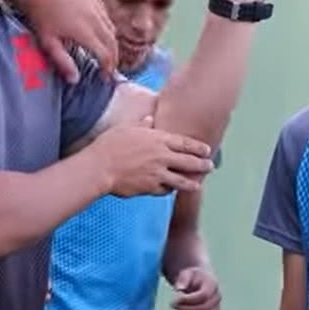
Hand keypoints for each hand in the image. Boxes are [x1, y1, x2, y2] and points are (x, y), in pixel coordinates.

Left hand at [17, 0, 117, 82]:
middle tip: (109, 69)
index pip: (105, 54)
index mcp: (84, 31)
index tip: (105, 77)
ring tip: (104, 53)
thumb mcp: (48, 43)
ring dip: (110, 42)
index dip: (108, 68)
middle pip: (112, 42)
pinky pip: (105, 15)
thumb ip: (63, 62)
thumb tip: (75, 80)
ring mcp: (96, 5)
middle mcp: (94, 17)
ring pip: (111, 28)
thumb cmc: (41, 20)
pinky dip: (105, 26)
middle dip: (113, 58)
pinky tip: (96, 32)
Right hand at [89, 118, 214, 197]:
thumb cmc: (110, 144)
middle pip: (189, 162)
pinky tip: (171, 190)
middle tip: (209, 167)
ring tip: (197, 184)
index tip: (207, 150)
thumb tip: (150, 119)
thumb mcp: (127, 128)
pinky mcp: (150, 187)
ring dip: (191, 182)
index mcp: (158, 139)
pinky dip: (169, 190)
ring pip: (181, 180)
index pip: (185, 143)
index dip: (198, 148)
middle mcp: (162, 156)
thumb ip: (142, 124)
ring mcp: (157, 173)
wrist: (99, 167)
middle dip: (202, 165)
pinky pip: (164, 190)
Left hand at [171, 268, 220, 309]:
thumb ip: (183, 279)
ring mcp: (216, 309)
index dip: (187, 300)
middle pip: (204, 309)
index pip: (203, 296)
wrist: (199, 281)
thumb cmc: (192, 277)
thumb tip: (179, 288)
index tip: (173, 300)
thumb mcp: (187, 273)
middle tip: (172, 307)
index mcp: (212, 285)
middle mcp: (216, 298)